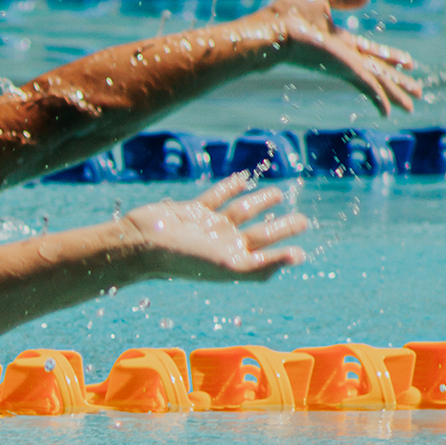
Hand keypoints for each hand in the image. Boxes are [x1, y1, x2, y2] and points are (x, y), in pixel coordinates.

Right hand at [124, 174, 307, 281]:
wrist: (143, 244)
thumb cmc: (185, 259)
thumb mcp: (229, 265)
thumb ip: (263, 265)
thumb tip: (298, 258)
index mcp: (231, 261)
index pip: (264, 256)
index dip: (283, 254)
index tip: (301, 249)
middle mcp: (222, 245)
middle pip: (259, 235)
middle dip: (281, 228)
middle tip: (302, 221)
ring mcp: (207, 227)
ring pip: (241, 212)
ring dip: (260, 203)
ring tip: (279, 194)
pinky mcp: (192, 211)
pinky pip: (216, 197)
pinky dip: (229, 187)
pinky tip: (243, 179)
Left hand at [261, 0, 421, 115]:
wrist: (275, 30)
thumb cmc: (289, 15)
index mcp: (340, 42)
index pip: (370, 52)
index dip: (390, 57)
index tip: (407, 63)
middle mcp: (344, 58)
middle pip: (378, 71)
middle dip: (398, 82)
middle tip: (417, 93)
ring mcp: (345, 66)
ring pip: (377, 82)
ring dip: (395, 94)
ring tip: (411, 107)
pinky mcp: (344, 70)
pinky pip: (367, 87)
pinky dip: (379, 99)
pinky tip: (388, 113)